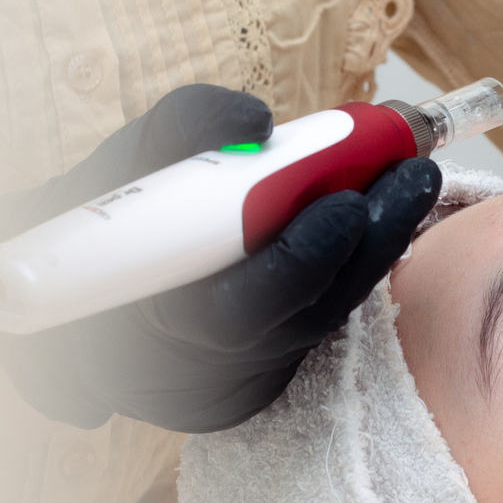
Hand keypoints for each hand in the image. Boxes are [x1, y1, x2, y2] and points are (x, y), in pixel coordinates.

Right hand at [0, 85, 440, 432]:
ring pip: (323, 320)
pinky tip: (390, 209)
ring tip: (412, 178)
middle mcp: (191, 370)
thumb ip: (189, 127)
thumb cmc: (110, 208)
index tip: (346, 204)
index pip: (235, 317)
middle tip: (410, 175)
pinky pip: (324, 318)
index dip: (299, 265)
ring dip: (377, 246)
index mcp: (142, 322)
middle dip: (366, 245)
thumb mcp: (130, 153)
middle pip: (303, 320)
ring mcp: (231, 378)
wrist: (90, 268)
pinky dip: (359, 263)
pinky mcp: (265, 369)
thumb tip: (255, 123)